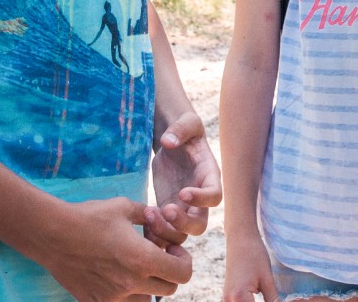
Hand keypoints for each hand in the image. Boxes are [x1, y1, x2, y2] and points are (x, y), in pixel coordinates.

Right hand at [25, 197, 193, 301]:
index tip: (169, 248)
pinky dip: (126, 294)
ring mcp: (113, 296)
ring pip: (147, 300)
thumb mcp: (124, 207)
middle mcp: (131, 283)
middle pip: (169, 288)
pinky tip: (115, 274)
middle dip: (167, 271)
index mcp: (143, 259)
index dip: (182, 259)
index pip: (183, 273)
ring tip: (134, 266)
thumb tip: (160, 216)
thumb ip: (148, 214)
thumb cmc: (89, 217)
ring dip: (148, 285)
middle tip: (154, 255)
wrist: (52, 234)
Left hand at [150, 110, 220, 240]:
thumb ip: (180, 129)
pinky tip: (142, 222)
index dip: (202, 199)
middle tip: (165, 210)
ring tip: (148, 214)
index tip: (183, 192)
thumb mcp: (186, 122)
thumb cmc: (184, 129)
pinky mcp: (168, 210)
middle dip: (183, 223)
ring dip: (165, 230)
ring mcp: (184, 208)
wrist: (173, 140)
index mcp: (209, 176)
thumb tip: (168, 141)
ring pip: (181, 234)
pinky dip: (155, 233)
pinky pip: (164, 231)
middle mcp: (199, 198)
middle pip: (200, 224)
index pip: (215, 196)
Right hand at [222, 231, 279, 301]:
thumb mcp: (267, 279)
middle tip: (276, 299)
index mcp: (239, 298)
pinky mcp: (228, 296)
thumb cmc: (254, 254)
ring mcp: (226, 299)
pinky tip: (259, 300)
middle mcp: (229, 301)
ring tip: (271, 298)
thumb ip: (273, 300)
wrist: (240, 237)